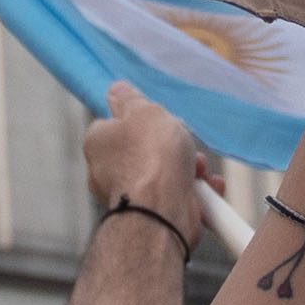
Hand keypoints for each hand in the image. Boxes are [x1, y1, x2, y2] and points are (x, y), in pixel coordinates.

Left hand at [83, 81, 222, 225]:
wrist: (162, 211)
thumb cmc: (150, 158)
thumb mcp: (143, 112)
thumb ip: (131, 100)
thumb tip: (116, 90)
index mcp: (98, 143)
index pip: (114, 124)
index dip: (138, 120)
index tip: (155, 119)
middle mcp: (108, 172)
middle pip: (145, 149)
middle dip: (171, 146)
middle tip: (181, 141)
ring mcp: (131, 196)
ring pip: (165, 173)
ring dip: (189, 167)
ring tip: (197, 167)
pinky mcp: (153, 215)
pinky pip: (177, 196)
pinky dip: (196, 192)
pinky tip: (206, 187)